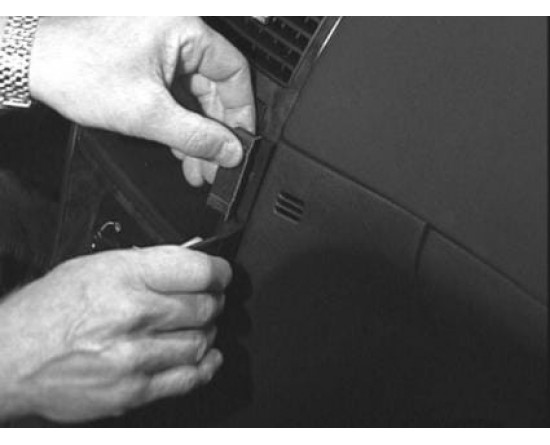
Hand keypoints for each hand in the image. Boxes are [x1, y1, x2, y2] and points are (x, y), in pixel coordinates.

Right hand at [0, 246, 229, 422]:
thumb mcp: (94, 268)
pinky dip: (205, 366)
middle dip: (214, 302)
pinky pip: (188, 378)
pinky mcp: (133, 390)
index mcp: (125, 276)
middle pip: (205, 307)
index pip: (198, 270)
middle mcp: (133, 314)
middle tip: (208, 300)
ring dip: (207, 332)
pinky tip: (206, 357)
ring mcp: (134, 356)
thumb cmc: (49, 311)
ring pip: (201, 342)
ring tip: (198, 326)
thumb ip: (145, 265)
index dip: (219, 271)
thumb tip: (186, 264)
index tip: (221, 275)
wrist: (10, 357)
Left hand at [29, 16, 254, 185]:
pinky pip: (173, 90)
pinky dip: (176, 118)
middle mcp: (174, 30)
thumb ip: (196, 136)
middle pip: (213, 86)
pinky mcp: (145, 56)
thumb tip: (229, 151)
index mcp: (183, 28)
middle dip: (214, 130)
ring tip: (196, 165)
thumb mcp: (147, 113)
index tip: (241, 141)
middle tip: (216, 164)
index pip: (234, 71)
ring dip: (195, 130)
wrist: (28, 60)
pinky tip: (178, 147)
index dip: (241, 112)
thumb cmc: (74, 68)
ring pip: (192, 92)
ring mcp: (159, 43)